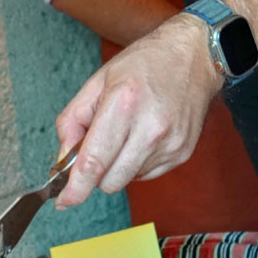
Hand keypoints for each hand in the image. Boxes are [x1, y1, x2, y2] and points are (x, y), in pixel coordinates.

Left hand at [55, 12, 222, 206]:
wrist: (194, 56)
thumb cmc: (144, 64)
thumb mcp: (98, 81)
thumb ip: (73, 120)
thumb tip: (63, 158)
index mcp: (123, 104)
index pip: (94, 162)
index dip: (75, 189)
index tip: (62, 201)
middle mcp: (150, 128)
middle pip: (109, 181)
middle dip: (96, 172)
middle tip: (98, 145)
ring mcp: (170, 144)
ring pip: (127, 180)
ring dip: (118, 165)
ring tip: (127, 131)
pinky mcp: (182, 153)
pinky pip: (147, 174)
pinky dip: (138, 162)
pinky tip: (144, 135)